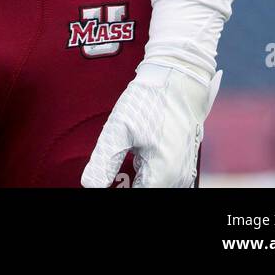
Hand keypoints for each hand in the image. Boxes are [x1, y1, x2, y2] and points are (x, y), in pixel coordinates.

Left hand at [81, 62, 221, 187]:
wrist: (179, 76)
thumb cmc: (150, 99)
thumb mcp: (120, 128)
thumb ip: (104, 162)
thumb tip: (90, 185)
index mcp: (162, 175)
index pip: (134, 197)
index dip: (116, 189)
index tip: (106, 176)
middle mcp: (178, 178)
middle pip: (144, 190)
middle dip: (126, 182)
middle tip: (115, 160)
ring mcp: (184, 170)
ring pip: (153, 184)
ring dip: (137, 177)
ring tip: (129, 153)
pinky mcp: (184, 161)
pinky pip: (162, 175)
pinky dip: (147, 170)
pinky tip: (139, 151)